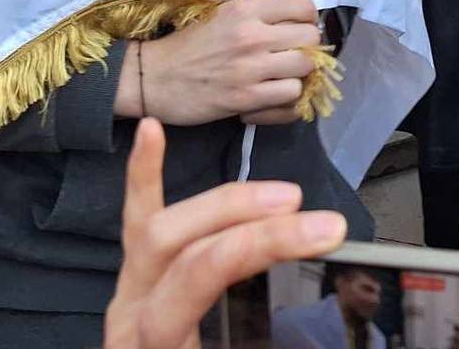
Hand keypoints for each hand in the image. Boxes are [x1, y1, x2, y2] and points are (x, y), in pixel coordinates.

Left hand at [105, 118, 345, 348]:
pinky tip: (153, 131)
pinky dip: (145, 176)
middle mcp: (132, 317)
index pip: (200, 277)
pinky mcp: (133, 284)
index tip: (328, 235)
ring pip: (162, 228)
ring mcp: (130, 295)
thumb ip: (264, 345)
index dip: (261, 245)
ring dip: (226, 203)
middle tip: (322, 222)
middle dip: (256, 226)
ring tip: (286, 195)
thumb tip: (323, 334)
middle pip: (187, 248)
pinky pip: (135, 222)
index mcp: (152, 345)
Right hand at [115, 0, 321, 125]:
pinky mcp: (246, 98)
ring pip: (305, 70)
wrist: (153, 78)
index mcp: (247, 8)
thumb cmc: (189, 45)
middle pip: (311, 38)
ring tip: (282, 79)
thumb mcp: (224, 15)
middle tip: (291, 58)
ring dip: (297, 77)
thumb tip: (297, 21)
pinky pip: (291, 99)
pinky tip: (272, 99)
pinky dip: (286, 102)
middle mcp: (252, 34)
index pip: (304, 6)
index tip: (298, 30)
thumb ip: (259, 15)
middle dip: (306, 49)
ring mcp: (250, 68)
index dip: (308, 20)